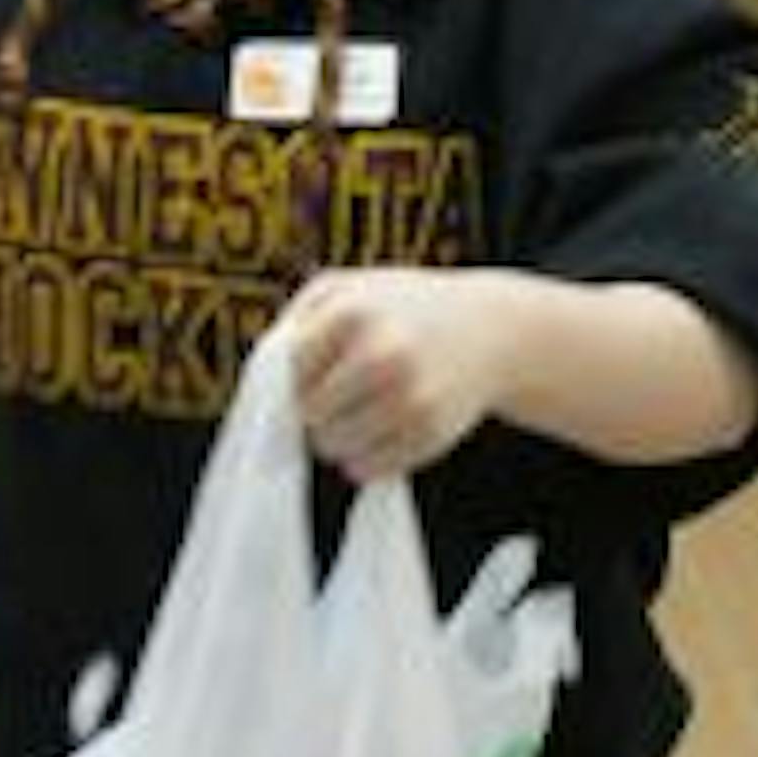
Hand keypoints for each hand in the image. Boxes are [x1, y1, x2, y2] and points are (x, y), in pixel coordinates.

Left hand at [284, 268, 513, 483]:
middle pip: (311, 415)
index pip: (293, 372)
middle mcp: (383, 354)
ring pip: (336, 448)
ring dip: (341, 437)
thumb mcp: (349, 287)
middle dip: (320, 409)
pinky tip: (386, 427)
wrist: (492, 330)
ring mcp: (409, 397)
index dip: (301, 376)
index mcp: (354, 312)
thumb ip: (298, 322)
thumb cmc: (408, 308)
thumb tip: (265, 381)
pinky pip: (370, 468)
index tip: (319, 370)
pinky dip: (368, 457)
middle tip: (343, 392)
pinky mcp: (429, 433)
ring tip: (363, 410)